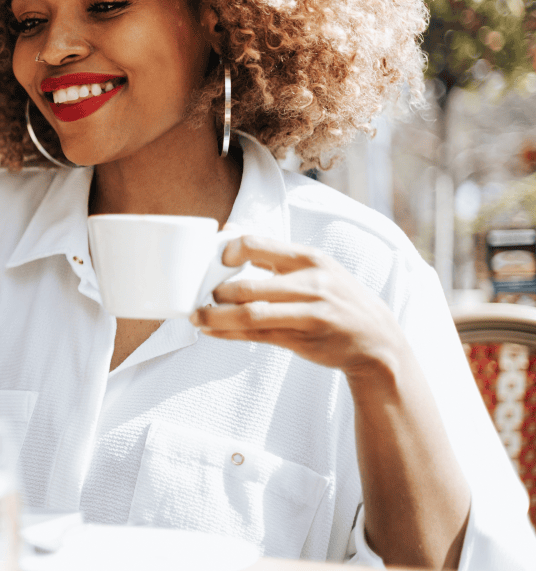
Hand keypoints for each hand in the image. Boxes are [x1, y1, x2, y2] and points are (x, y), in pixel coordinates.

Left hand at [189, 235, 407, 378]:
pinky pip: (257, 336)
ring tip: (197, 317)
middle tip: (199, 295)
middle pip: (247, 286)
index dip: (228, 252)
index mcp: (310, 259)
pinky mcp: (304, 341)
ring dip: (215, 317)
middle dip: (216, 292)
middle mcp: (311, 284)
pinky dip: (229, 334)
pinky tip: (212, 331)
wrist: (377, 339)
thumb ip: (274, 255)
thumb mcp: (317, 268)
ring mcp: (309, 314)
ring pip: (249, 315)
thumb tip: (228, 234)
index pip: (257, 245)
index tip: (215, 262)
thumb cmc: (336, 298)